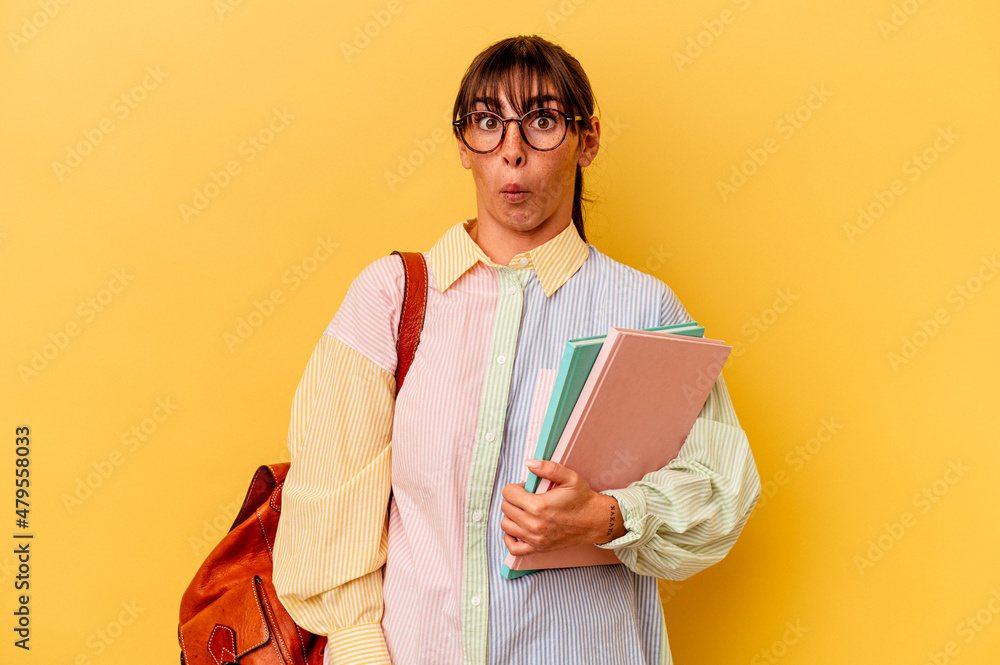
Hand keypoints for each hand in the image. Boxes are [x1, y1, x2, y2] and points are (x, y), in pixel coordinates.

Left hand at [500, 459, 625, 556]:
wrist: (595, 521)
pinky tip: (518, 528)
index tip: (526, 488)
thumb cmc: (582, 499)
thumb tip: (529, 463)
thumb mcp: (569, 477)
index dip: (516, 487)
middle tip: (527, 497)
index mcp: (539, 506)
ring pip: (506, 525)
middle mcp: (534, 524)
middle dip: (514, 499)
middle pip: (506, 508)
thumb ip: (548, 468)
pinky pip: (513, 548)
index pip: (508, 493)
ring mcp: (535, 539)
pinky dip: (510, 538)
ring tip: (524, 510)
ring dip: (511, 516)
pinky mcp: (539, 548)